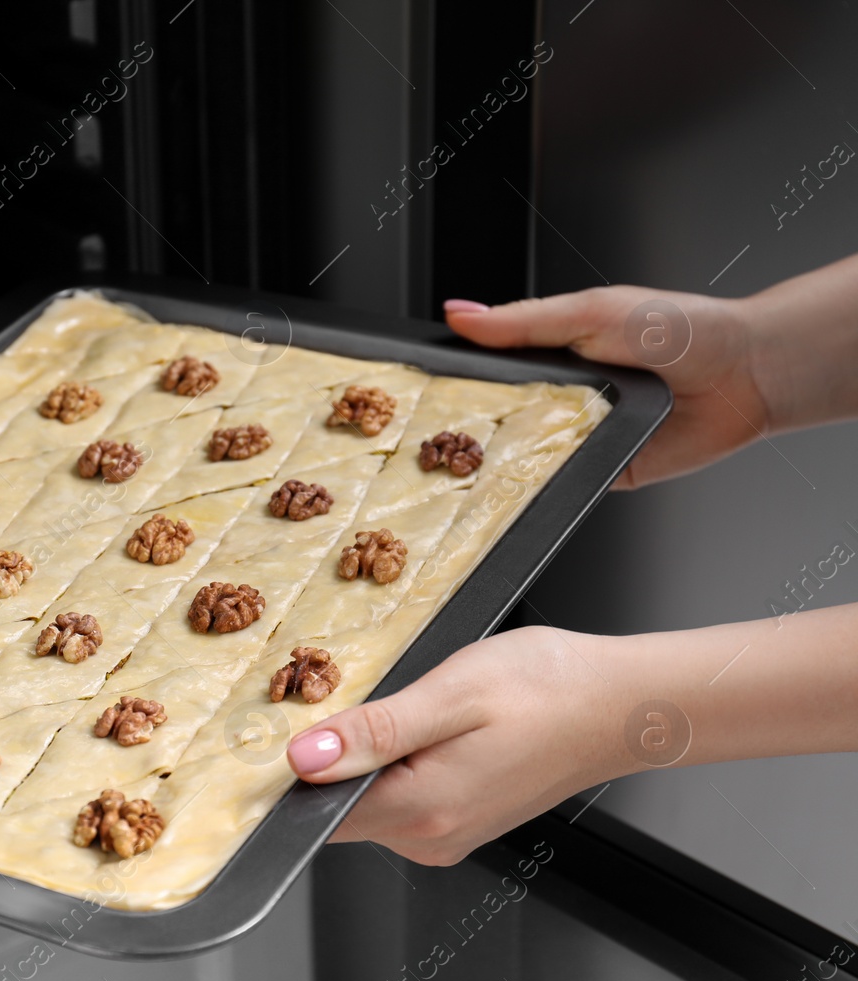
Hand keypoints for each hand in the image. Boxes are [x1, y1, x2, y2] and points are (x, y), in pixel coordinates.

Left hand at [287, 626, 624, 865]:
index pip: (318, 812)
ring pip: (369, 801)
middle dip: (339, 756)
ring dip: (373, 757)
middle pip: (340, 807)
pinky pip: (401, 800)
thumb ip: (374, 731)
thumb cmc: (548, 687)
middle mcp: (431, 837)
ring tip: (420, 710)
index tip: (303, 725)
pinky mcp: (458, 824)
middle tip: (382, 698)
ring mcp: (446, 836)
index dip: (296, 770)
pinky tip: (434, 728)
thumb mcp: (451, 693)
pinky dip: (401, 764)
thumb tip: (304, 760)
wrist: (619, 704)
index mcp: (423, 810)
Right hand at [443, 285, 763, 488]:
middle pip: (499, 419)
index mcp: (551, 355)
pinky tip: (523, 477)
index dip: (455, 381)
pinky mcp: (602, 472)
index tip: (420, 389)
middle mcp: (562, 398)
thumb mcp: (589, 312)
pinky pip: (563, 484)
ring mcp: (580, 437)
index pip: (488, 372)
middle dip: (470, 429)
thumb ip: (523, 321)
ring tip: (469, 462)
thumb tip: (462, 314)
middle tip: (433, 435)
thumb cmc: (680, 330)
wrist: (744, 373)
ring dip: (505, 459)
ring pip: (525, 456)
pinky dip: (544, 484)